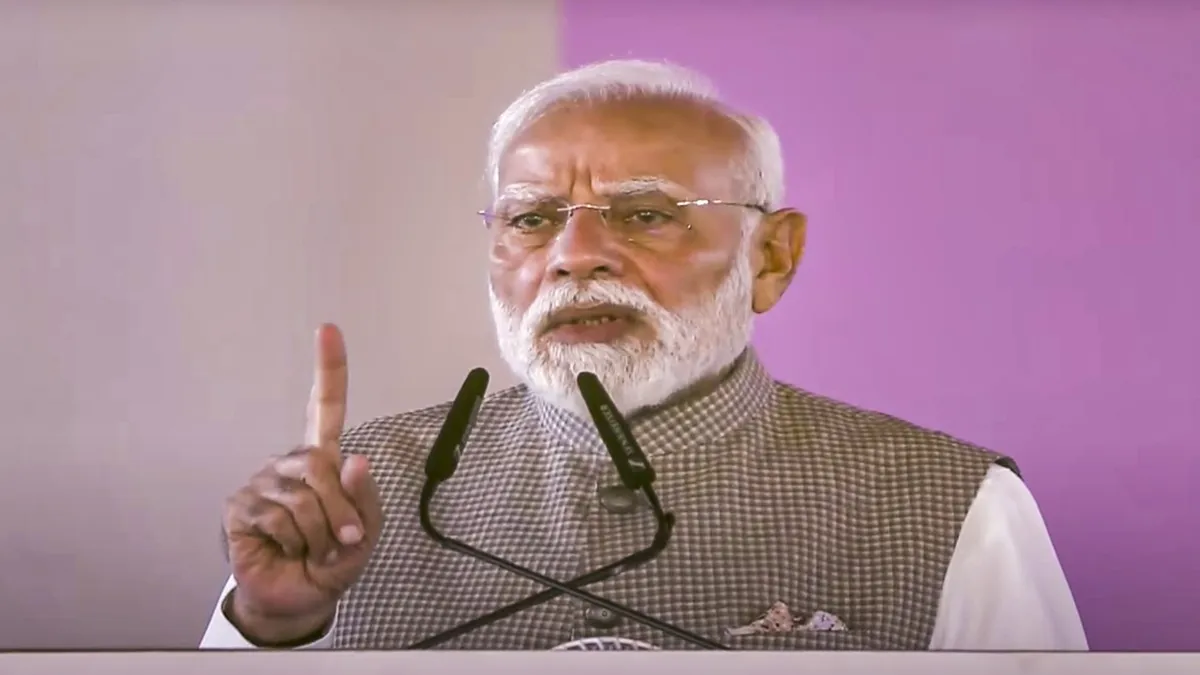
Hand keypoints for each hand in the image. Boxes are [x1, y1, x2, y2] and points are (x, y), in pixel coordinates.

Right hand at [220, 324, 383, 643]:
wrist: (299, 599)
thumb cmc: (332, 559)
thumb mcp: (364, 531)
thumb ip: (364, 497)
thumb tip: (355, 459)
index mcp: (323, 459)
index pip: (326, 407)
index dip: (329, 368)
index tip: (328, 329)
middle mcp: (290, 464)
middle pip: (320, 465)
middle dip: (340, 509)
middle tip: (342, 539)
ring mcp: (262, 482)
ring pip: (302, 497)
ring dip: (319, 533)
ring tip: (313, 549)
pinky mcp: (239, 507)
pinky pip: (277, 516)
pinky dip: (294, 541)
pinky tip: (286, 550)